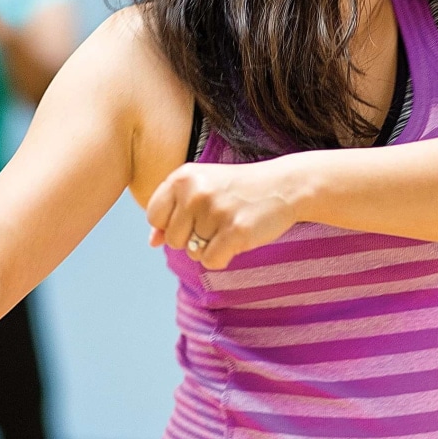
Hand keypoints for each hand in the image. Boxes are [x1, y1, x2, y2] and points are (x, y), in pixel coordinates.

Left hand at [145, 158, 299, 270]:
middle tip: (218, 221)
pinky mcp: (235, 231)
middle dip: (191, 239)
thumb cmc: (238, 189)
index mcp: (183, 176)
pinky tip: (238, 238)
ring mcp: (216, 211)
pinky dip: (223, 258)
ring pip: (192, 253)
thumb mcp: (202, 189)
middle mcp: (196, 191)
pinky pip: (211, 262)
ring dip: (210, 247)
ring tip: (230, 225)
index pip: (154, 215)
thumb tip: (152, 241)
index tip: (192, 217)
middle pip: (172, 239)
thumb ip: (174, 212)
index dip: (170, 224)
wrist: (285, 185)